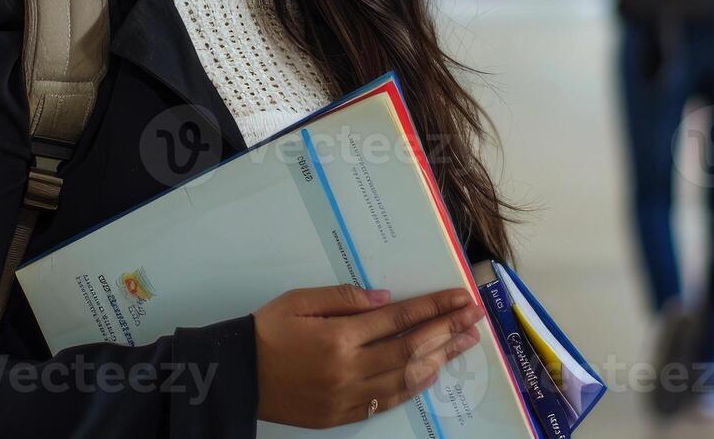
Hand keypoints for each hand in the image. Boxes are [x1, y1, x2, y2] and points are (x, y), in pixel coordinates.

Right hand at [252, 283, 484, 428]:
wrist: (238, 375)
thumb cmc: (267, 331)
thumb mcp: (299, 301)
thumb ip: (342, 298)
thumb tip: (385, 299)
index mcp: (339, 336)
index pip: (399, 319)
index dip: (433, 307)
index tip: (460, 298)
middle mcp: (349, 369)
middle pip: (411, 348)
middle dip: (448, 330)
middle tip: (475, 318)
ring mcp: (348, 396)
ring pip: (406, 378)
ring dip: (440, 359)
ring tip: (464, 343)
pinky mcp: (343, 415)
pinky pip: (387, 401)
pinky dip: (414, 387)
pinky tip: (431, 373)